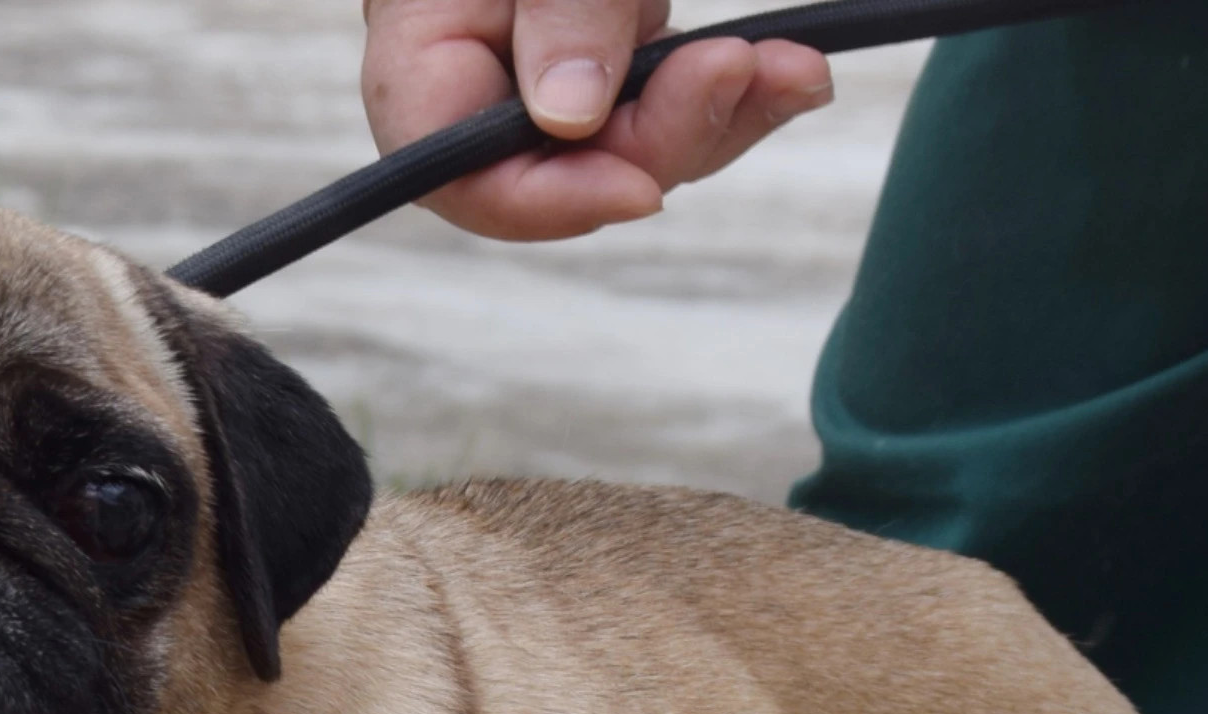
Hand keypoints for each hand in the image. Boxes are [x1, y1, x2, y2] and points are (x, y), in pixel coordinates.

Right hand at [362, 0, 833, 240]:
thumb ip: (561, 6)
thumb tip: (570, 118)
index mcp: (420, 26)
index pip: (449, 163)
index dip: (539, 199)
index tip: (640, 186)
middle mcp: (473, 57)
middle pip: (547, 167)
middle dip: (653, 144)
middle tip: (733, 77)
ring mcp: (541, 57)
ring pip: (615, 150)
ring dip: (711, 121)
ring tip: (787, 72)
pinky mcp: (604, 44)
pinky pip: (656, 104)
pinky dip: (727, 97)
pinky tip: (787, 74)